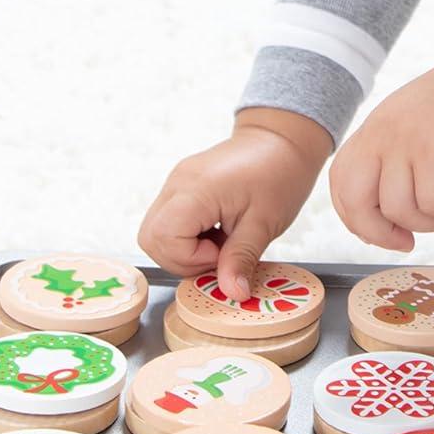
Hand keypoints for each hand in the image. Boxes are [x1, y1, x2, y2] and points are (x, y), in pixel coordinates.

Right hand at [137, 107, 333, 300]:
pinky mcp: (182, 185)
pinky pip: (169, 219)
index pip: (163, 238)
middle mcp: (177, 183)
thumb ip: (242, 259)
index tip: (223, 253)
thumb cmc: (280, 173)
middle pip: (150, 238)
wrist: (283, 139)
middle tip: (220, 254)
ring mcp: (176, 182)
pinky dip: (188, 235)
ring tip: (221, 241)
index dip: (191, 258)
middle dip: (181, 258)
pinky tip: (217, 230)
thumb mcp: (265, 223)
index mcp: (196, 190)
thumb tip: (232, 294)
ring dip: (185, 248)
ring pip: (156, 231)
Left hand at [329, 30, 433, 249]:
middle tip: (406, 242)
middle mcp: (382, 135)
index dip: (356, 215)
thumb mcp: (414, 122)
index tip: (381, 230)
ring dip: (432, 221)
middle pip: (357, 203)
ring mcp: (406, 144)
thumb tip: (391, 211)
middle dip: (379, 233)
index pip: (341, 181)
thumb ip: (396, 155)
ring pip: (400, 211)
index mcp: (374, 128)